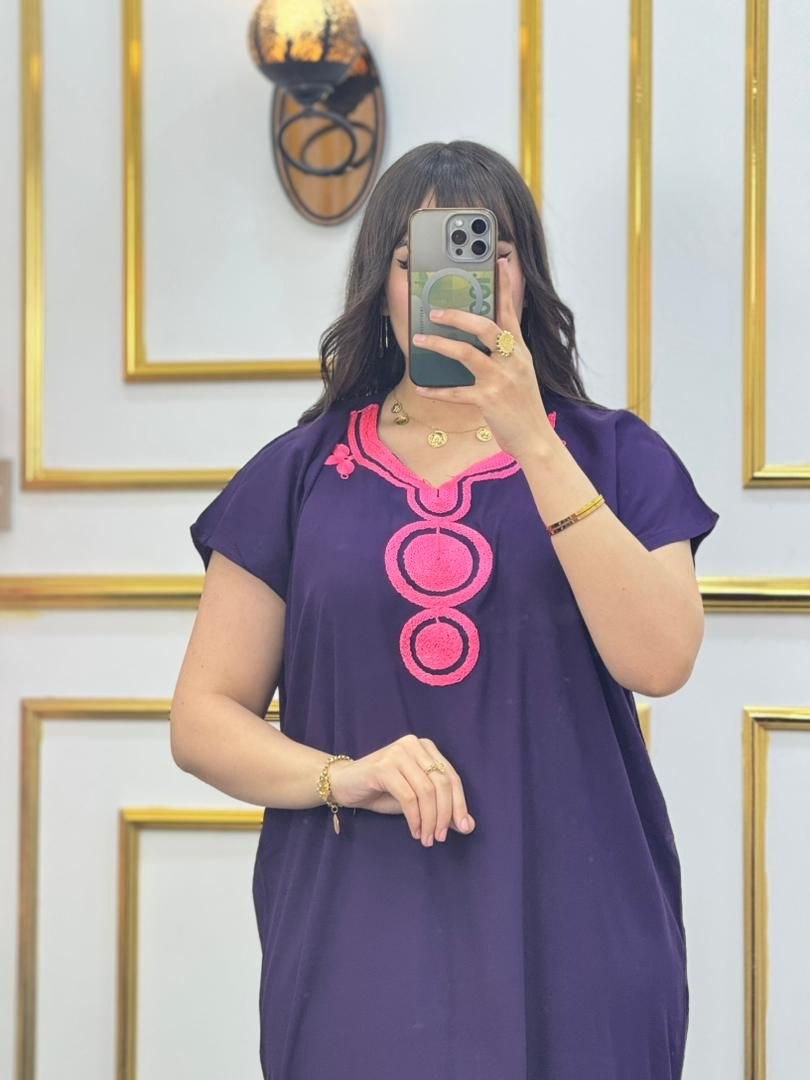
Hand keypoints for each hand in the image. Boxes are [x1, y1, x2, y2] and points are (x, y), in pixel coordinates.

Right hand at [327, 733, 475, 845]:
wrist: (344, 784)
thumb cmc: (382, 791)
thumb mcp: (417, 801)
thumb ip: (441, 809)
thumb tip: (468, 826)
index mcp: (426, 748)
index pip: (452, 777)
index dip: (460, 804)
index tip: (463, 828)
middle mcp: (414, 745)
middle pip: (442, 783)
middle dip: (445, 815)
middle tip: (440, 837)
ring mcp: (398, 753)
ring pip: (426, 791)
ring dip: (429, 820)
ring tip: (426, 839)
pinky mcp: (383, 767)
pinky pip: (408, 797)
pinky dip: (414, 818)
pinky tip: (414, 830)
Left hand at [410, 257, 556, 459]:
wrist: (535, 438)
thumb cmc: (524, 406)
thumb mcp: (521, 373)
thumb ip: (506, 354)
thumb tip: (482, 339)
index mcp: (519, 351)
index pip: (511, 312)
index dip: (504, 286)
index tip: (498, 262)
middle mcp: (511, 361)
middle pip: (485, 327)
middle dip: (458, 315)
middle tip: (436, 310)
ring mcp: (500, 380)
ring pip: (466, 354)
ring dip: (440, 345)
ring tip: (420, 340)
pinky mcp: (487, 401)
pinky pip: (456, 392)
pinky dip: (437, 390)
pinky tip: (423, 387)